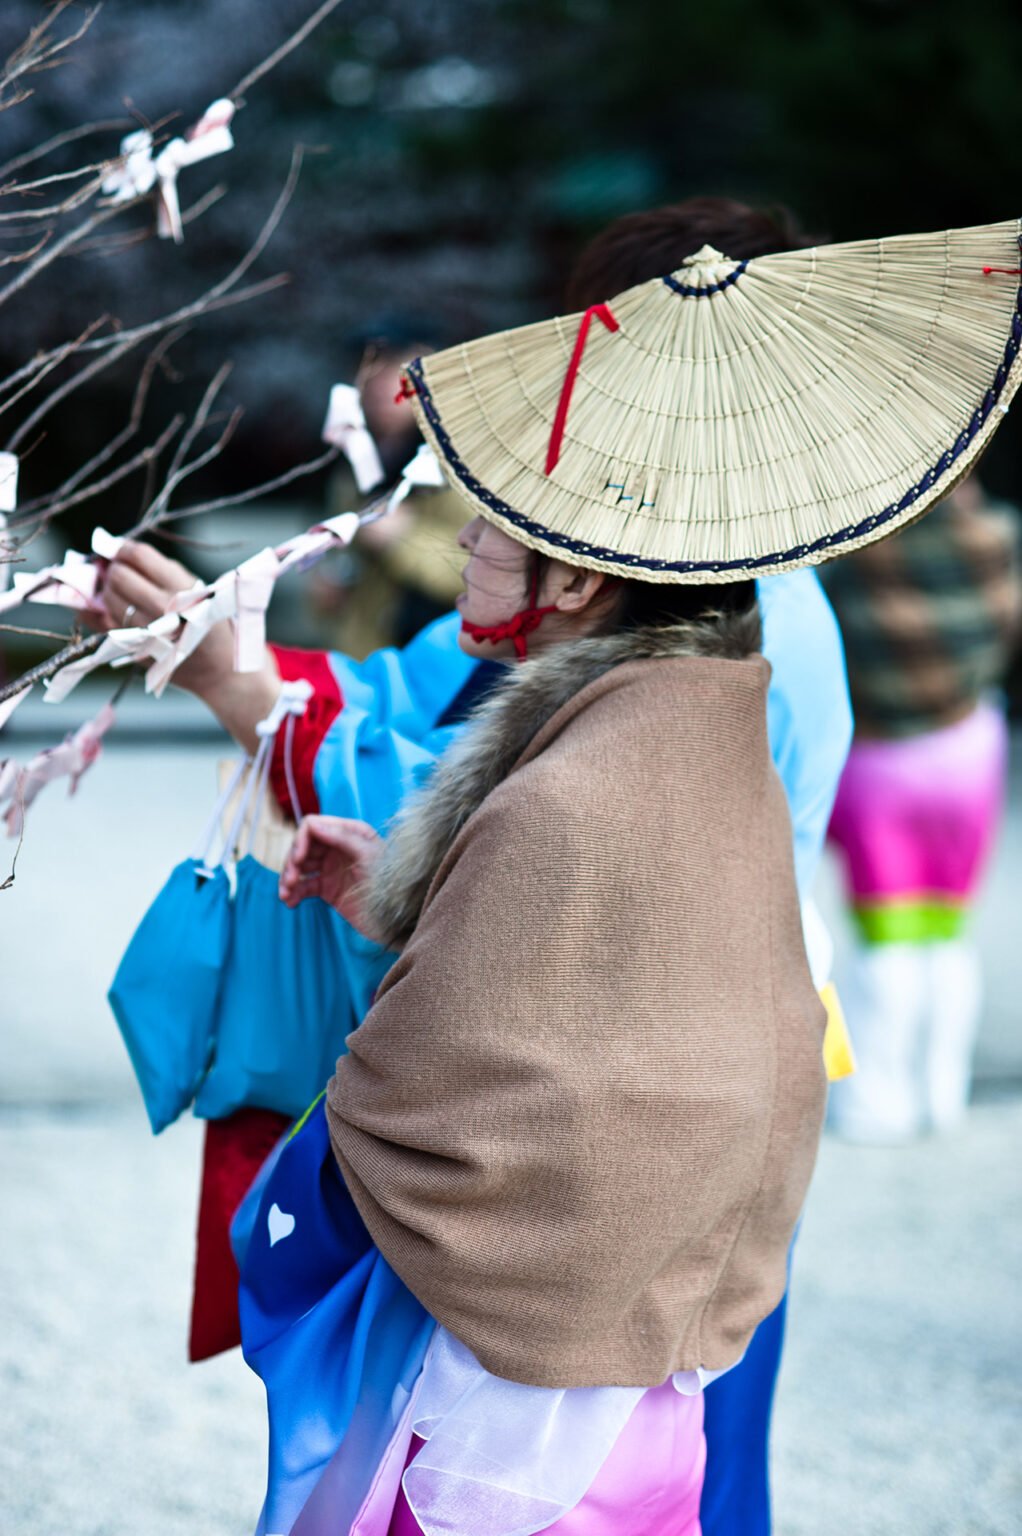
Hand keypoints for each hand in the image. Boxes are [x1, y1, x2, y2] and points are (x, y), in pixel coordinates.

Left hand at [100, 539, 235, 695]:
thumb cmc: (209, 622)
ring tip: (117, 589)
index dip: (123, 547)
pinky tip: (105, 606)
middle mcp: (162, 608)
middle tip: (118, 570)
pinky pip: (103, 622)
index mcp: (181, 588)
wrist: (218, 667)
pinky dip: (100, 611)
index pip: (139, 555)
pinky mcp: (134, 647)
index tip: (119, 549)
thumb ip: (161, 568)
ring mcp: (146, 629)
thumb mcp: (197, 587)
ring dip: (107, 589)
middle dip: (114, 568)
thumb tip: (120, 551)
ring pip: (108, 598)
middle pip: (119, 575)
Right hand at [279, 816, 385, 940]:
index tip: (297, 859)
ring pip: (299, 867)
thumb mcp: (368, 856)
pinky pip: (303, 886)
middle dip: (291, 862)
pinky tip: (289, 902)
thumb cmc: (389, 882)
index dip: (300, 840)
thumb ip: (342, 837)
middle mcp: (337, 847)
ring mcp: (331, 868)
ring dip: (288, 878)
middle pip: (302, 846)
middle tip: (290, 881)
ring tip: (285, 894)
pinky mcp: (327, 889)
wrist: (397, 919)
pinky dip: (293, 893)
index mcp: (349, 833)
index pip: (313, 826)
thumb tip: (312, 824)